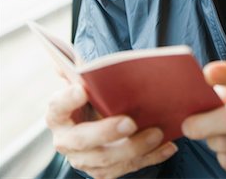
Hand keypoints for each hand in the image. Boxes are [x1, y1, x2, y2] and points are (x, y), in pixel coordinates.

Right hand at [46, 83, 177, 178]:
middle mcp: (66, 141)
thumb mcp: (81, 82)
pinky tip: (167, 146)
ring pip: (108, 160)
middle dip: (107, 132)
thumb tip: (66, 58)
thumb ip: (76, 71)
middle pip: (83, 140)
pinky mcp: (104, 171)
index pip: (58, 107)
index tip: (83, 89)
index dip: (68, 99)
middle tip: (130, 122)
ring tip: (156, 133)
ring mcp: (85, 159)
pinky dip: (151, 157)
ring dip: (134, 147)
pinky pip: (128, 167)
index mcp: (58, 114)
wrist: (91, 123)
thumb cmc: (89, 99)